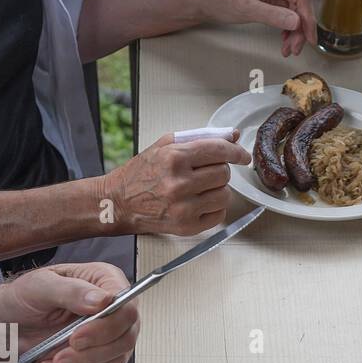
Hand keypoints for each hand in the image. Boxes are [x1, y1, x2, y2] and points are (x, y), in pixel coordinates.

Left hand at [0, 262, 138, 362]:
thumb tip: (103, 300)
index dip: (105, 328)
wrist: (10, 321)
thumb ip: (72, 291)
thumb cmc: (24, 297)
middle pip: (125, 339)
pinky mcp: (103, 357)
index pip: (126, 309)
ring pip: (114, 361)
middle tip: (60, 359)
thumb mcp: (40, 286)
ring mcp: (112, 335)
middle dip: (90, 355)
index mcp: (105, 281)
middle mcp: (115, 308)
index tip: (76, 338)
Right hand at [102, 132, 250, 235]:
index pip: (218, 151)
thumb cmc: (142, 173)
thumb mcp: (164, 146)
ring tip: (201, 188)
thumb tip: (231, 136)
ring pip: (225, 195)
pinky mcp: (186, 226)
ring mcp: (183, 207)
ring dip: (218, 190)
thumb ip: (198, 138)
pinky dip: (214, 208)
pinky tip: (199, 203)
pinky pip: (219, 215)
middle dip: (220, 171)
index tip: (243, 156)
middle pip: (224, 174)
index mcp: (174, 158)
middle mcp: (179, 183)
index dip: (236, 152)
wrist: (119, 202)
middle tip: (206, 173)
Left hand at [192, 0, 316, 56]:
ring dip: (295, 33)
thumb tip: (296, 21)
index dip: (308, 19)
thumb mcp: (246, 9)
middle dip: (300, 30)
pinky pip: (289, 16)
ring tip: (288, 49)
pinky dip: (288, 30)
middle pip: (301, 6)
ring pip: (297, 13)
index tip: (310, 38)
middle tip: (295, 49)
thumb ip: (272, 15)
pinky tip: (284, 41)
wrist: (207, 0)